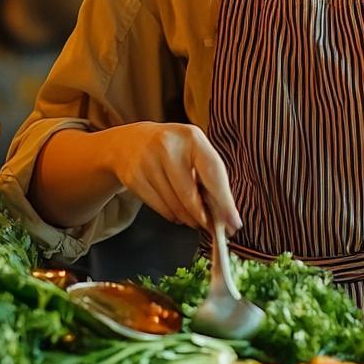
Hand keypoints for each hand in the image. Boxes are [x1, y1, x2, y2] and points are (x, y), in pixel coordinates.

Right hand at [109, 122, 240, 233]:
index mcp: (191, 137)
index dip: (224, 201)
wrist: (130, 142)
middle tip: (211, 226)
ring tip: (194, 219)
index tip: (233, 222)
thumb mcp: (193, 149)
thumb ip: (209, 174)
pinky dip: (172, 215)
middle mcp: (168, 147)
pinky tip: (177, 213)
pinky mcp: (134, 178)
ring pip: (174, 205)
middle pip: (190, 195)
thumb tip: (225, 212)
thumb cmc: (172, 148)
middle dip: (203, 216)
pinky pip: (159, 208)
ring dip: (188, 218)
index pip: (213, 172)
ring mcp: (148, 162)